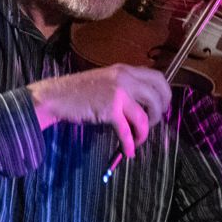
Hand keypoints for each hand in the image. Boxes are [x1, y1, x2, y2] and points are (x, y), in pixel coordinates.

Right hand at [27, 64, 171, 158]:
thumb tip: (142, 105)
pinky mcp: (110, 109)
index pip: (158, 77)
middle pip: (157, 95)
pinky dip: (129, 144)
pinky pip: (127, 130)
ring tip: (138, 139)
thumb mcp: (106, 80)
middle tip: (154, 123)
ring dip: (145, 131)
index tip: (162, 106)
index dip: (165, 93)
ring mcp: (118, 93)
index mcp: (125, 69)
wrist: (56, 96)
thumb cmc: (78, 91)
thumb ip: (124, 86)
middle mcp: (125, 78)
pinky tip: (129, 151)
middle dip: (160, 113)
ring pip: (146, 115)